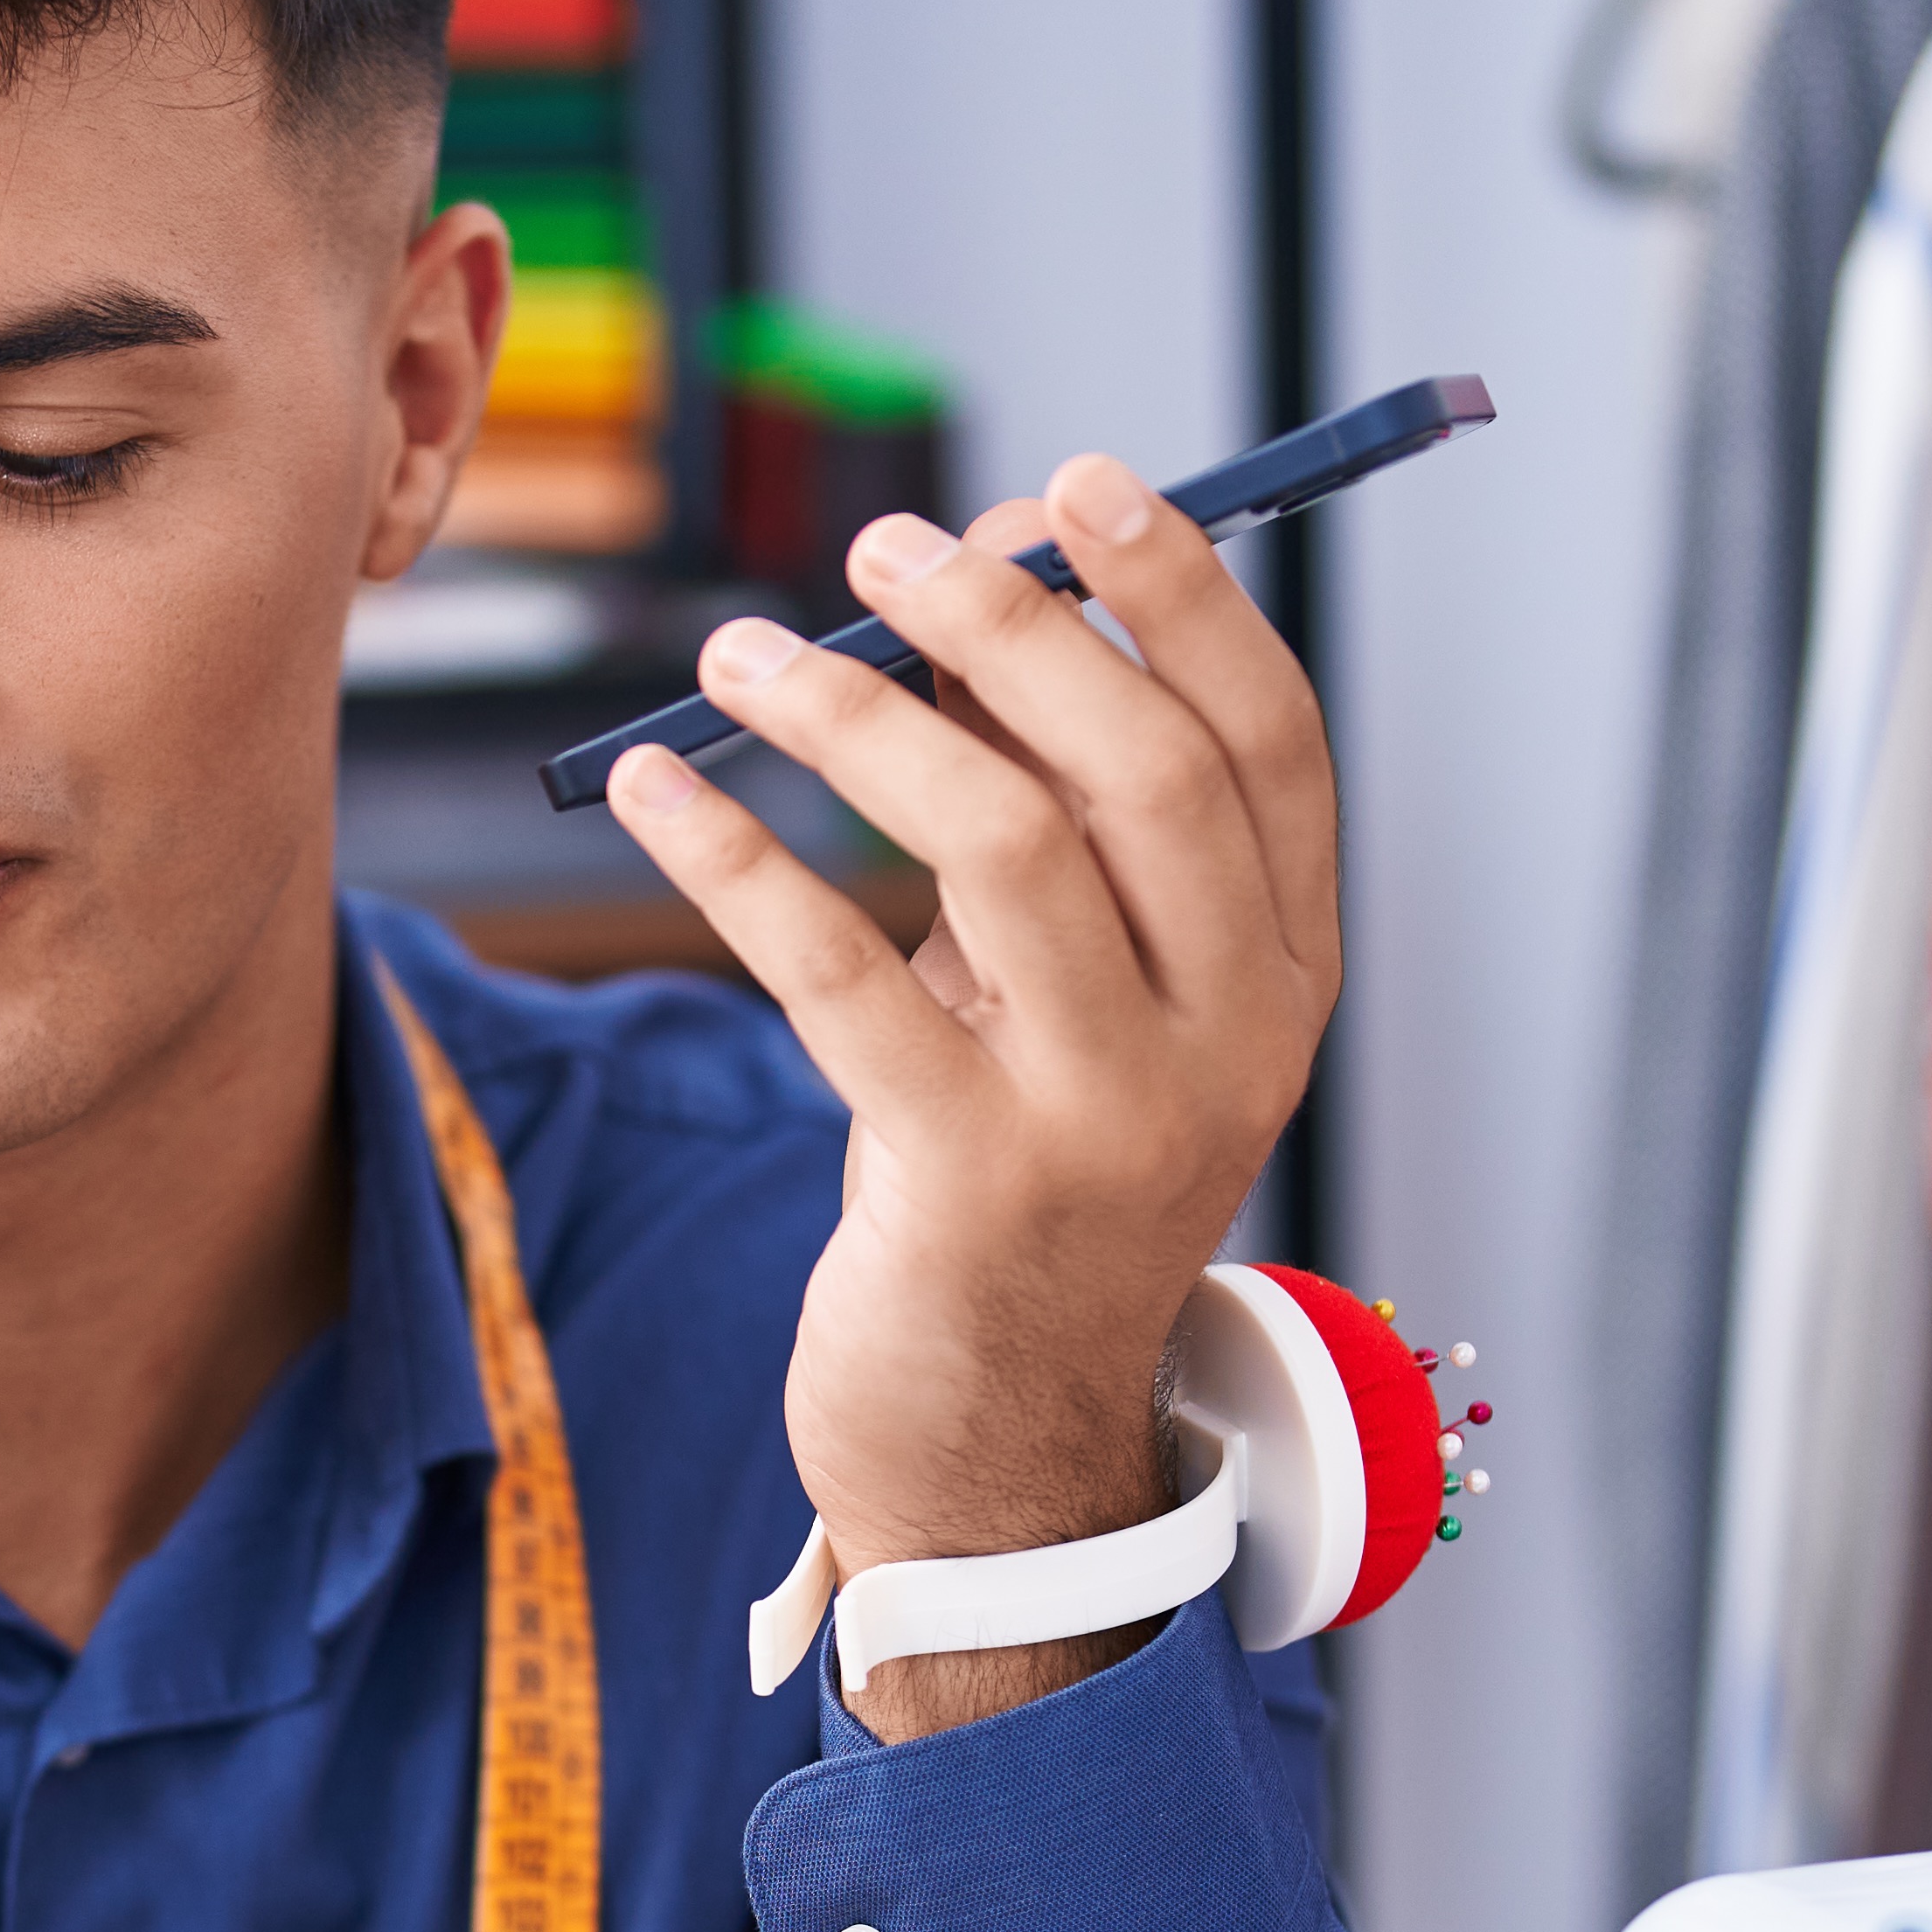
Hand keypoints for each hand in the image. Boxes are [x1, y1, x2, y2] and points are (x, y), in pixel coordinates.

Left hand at [605, 460, 1340, 1738]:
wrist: (993, 1447)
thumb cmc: (1014, 1174)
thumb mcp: (1068, 999)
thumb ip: (1051, 820)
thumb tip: (965, 588)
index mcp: (1282, 976)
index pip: (1268, 739)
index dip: (1178, 594)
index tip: (1071, 484)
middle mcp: (1229, 1043)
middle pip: (1142, 772)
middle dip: (1007, 626)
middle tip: (877, 548)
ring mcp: (1111, 1122)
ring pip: (1000, 846)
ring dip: (855, 718)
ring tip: (737, 650)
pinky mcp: (969, 1186)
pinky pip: (840, 972)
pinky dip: (736, 857)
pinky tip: (650, 790)